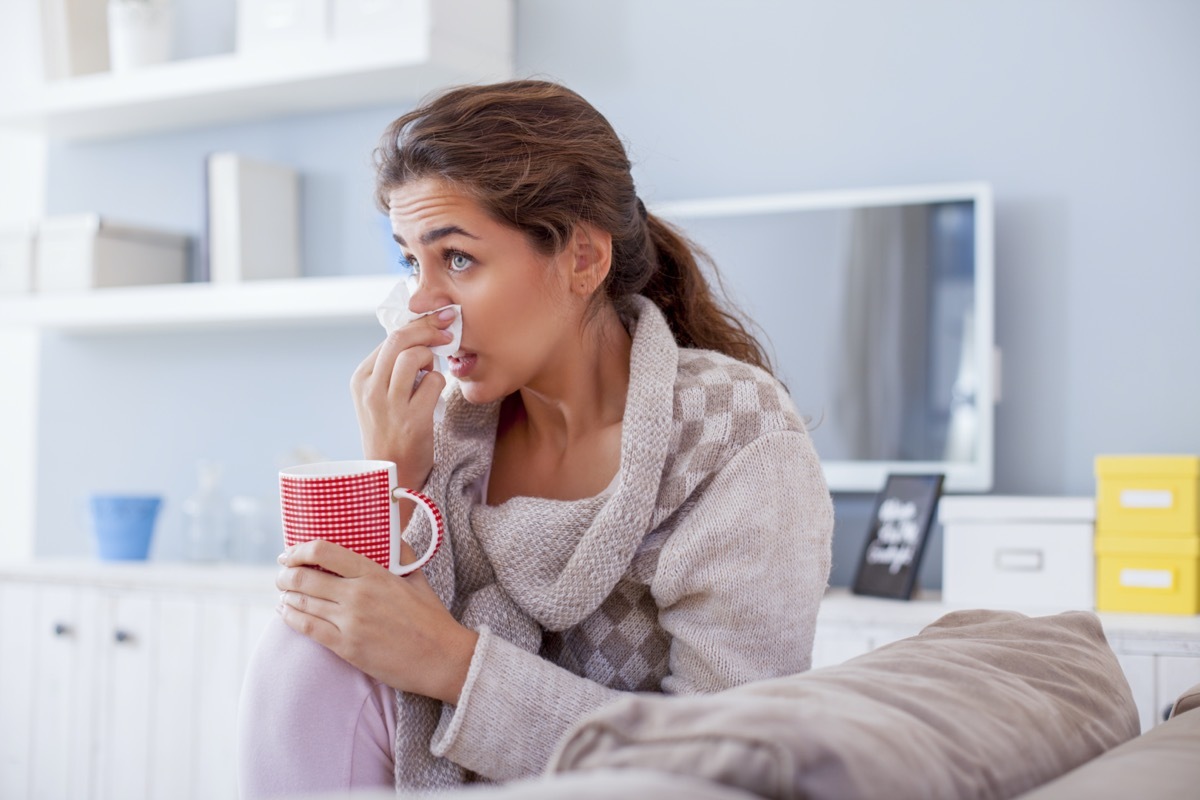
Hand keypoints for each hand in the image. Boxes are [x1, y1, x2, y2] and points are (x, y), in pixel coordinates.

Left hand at [276, 538, 477, 704]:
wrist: (442, 658)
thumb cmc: (432, 618)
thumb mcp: (418, 579)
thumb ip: (402, 555)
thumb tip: (392, 536)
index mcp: (374, 573)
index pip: (324, 552)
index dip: (300, 549)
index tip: (290, 553)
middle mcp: (358, 594)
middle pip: (305, 576)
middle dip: (286, 574)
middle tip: (282, 575)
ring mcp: (350, 622)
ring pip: (302, 602)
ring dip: (286, 595)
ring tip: (283, 593)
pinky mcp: (346, 647)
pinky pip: (307, 628)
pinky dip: (290, 618)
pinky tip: (285, 612)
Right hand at [351, 308, 456, 486]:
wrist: (390, 476)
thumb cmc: (391, 432)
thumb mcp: (380, 398)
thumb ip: (392, 369)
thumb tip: (420, 335)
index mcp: (361, 379)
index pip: (388, 337)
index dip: (417, 323)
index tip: (437, 318)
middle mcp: (370, 390)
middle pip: (399, 339)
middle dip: (427, 326)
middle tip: (448, 326)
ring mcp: (389, 405)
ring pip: (412, 356)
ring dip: (432, 356)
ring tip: (434, 369)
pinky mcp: (411, 420)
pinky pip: (432, 382)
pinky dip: (440, 382)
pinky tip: (436, 393)